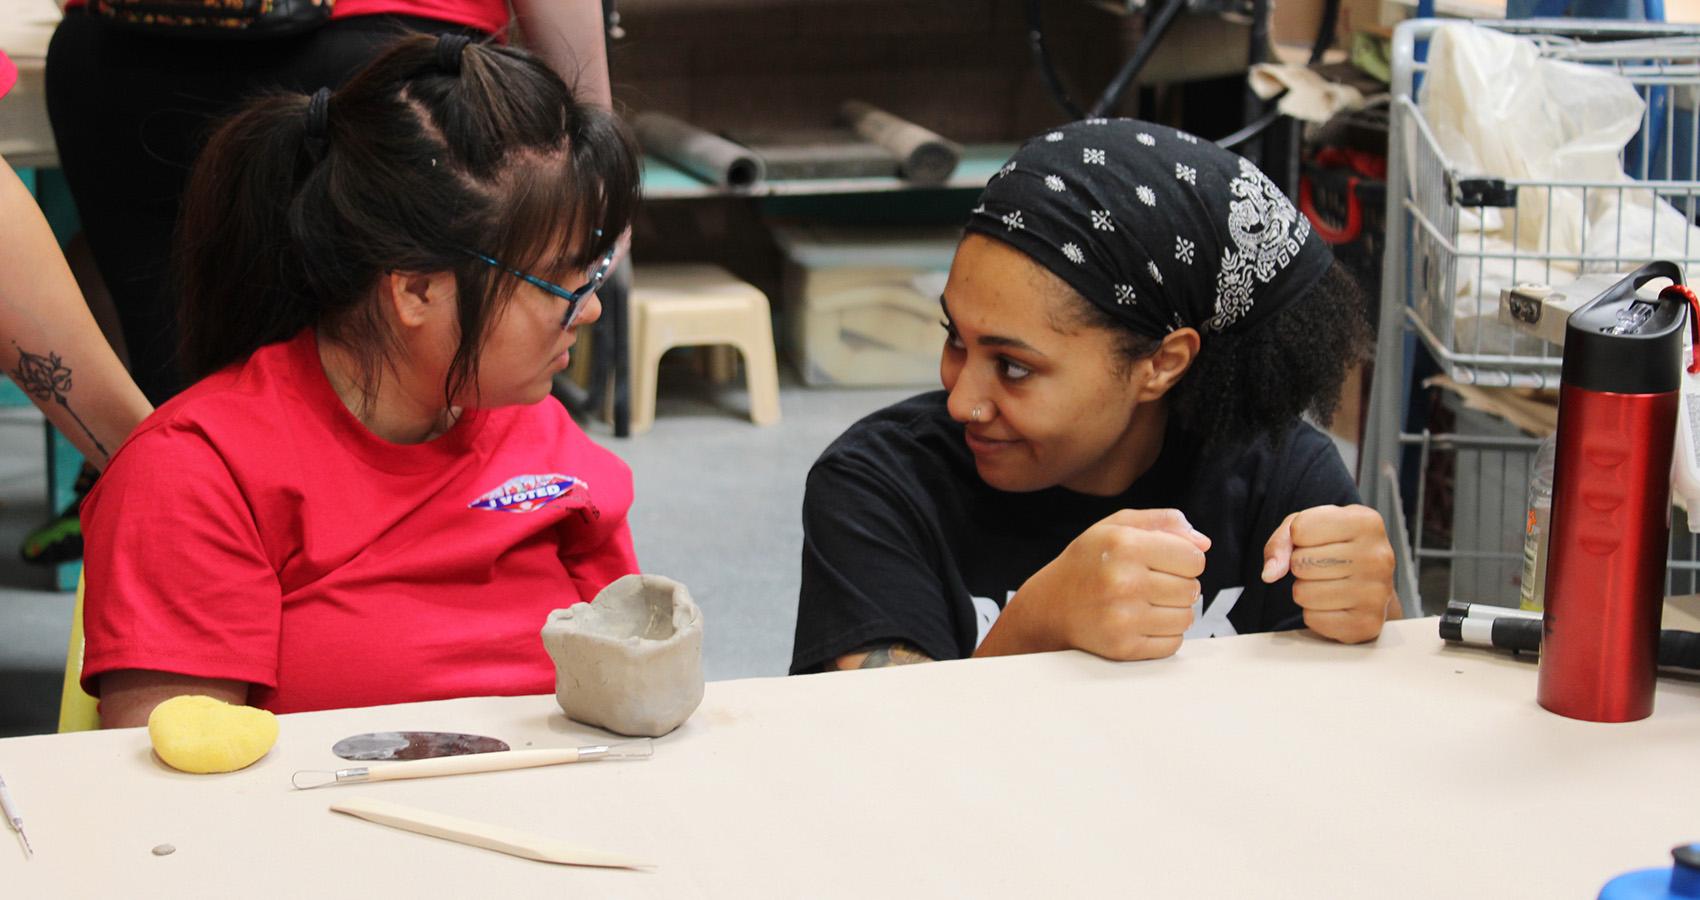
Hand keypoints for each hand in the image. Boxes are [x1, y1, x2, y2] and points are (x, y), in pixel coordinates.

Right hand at [985, 509, 1210, 660]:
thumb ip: (1163, 522)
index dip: (1184, 558)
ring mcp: (1123, 618)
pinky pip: (1173, 643)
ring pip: (1186, 618)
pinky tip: (1142, 622)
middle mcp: (1124, 581)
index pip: (1194, 558)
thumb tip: (1203, 543)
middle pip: (1192, 589)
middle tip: (1152, 583)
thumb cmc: (1088, 562)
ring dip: (1174, 611)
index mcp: (1125, 545)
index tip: (1165, 561)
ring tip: (1147, 603)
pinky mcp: (1123, 648)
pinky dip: (1165, 634)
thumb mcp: (1116, 526)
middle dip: (1179, 585)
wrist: (1050, 607)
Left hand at [1261, 505, 1397, 643]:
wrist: (1370, 580)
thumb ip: (1282, 541)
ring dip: (1305, 590)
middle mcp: (1378, 557)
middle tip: (1323, 566)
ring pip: (1303, 593)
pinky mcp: (1368, 624)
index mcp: (1366, 522)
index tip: (1316, 540)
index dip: (1298, 537)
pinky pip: (1313, 619)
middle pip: (1301, 563)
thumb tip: (1270, 574)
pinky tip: (1334, 603)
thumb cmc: (1337, 547)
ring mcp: (1377, 593)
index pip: (1301, 529)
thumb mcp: (1308, 527)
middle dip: (1300, 565)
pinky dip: (1314, 614)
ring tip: (1328, 583)